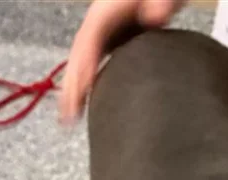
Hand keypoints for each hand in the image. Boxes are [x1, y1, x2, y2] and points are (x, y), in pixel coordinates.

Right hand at [59, 0, 186, 123]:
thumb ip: (160, 2)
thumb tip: (155, 16)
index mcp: (105, 12)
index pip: (89, 41)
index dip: (83, 66)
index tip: (80, 90)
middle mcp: (100, 24)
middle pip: (79, 56)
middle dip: (71, 86)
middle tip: (68, 117)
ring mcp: (105, 34)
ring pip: (83, 64)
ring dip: (74, 90)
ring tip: (69, 119)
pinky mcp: (114, 43)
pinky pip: (96, 66)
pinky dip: (89, 86)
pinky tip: (89, 106)